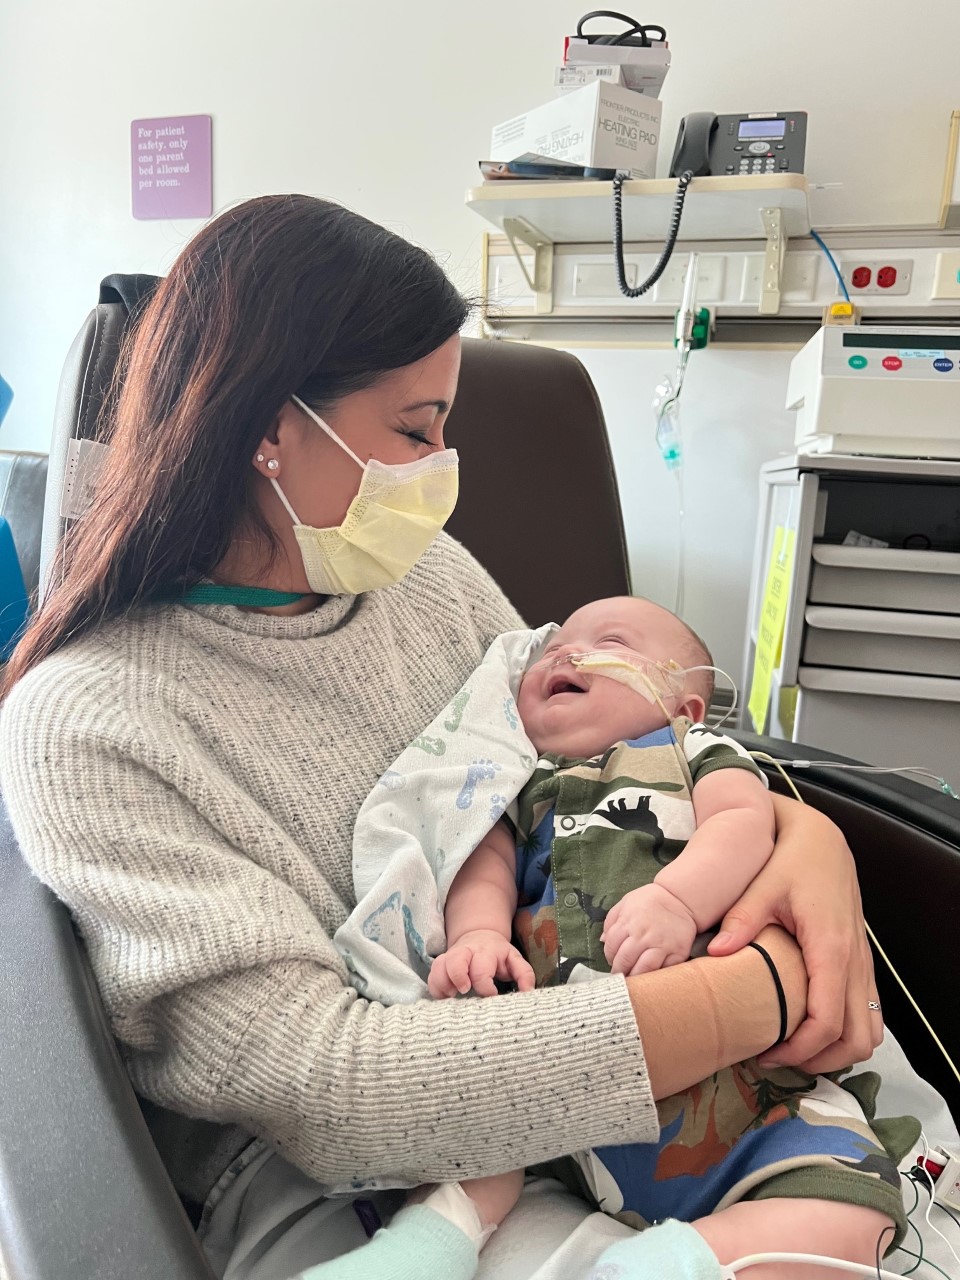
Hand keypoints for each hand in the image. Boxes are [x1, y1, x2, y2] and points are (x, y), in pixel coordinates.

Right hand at [428, 930, 535, 997]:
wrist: (480, 936)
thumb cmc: (499, 955)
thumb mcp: (515, 960)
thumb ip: (524, 975)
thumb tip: (528, 993)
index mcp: (487, 951)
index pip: (482, 968)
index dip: (485, 987)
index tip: (492, 996)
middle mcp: (467, 951)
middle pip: (456, 960)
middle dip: (458, 978)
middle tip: (465, 991)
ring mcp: (451, 956)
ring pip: (439, 966)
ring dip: (443, 984)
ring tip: (452, 996)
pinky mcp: (441, 963)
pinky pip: (432, 974)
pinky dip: (435, 988)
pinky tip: (445, 997)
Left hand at [601, 883, 696, 974]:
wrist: (679, 898)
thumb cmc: (649, 900)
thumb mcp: (626, 903)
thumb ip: (611, 921)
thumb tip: (602, 940)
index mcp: (628, 922)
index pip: (611, 946)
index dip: (609, 957)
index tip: (612, 961)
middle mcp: (643, 935)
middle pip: (625, 959)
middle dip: (619, 970)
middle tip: (619, 976)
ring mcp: (661, 944)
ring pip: (644, 968)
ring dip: (636, 977)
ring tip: (633, 980)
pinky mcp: (678, 952)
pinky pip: (665, 970)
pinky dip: (657, 976)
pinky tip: (651, 977)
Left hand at [707, 796, 882, 1072]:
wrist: (820, 839)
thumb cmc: (791, 860)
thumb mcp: (763, 884)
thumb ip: (742, 920)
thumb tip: (716, 953)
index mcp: (831, 948)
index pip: (827, 1022)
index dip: (799, 1050)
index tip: (766, 1055)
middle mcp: (855, 962)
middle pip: (856, 1040)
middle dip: (820, 1061)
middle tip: (776, 1057)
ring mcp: (863, 964)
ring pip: (869, 1031)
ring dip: (837, 1050)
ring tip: (792, 1046)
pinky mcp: (860, 962)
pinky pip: (867, 1012)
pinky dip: (845, 1030)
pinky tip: (807, 1023)